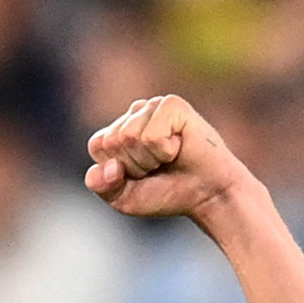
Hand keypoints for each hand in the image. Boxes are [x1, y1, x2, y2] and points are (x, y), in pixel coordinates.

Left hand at [84, 94, 255, 221]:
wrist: (205, 195)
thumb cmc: (165, 192)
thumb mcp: (123, 197)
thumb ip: (101, 185)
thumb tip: (109, 166)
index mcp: (118, 130)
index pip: (98, 145)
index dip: (116, 170)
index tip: (139, 175)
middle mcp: (134, 113)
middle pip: (112, 141)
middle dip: (134, 166)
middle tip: (158, 168)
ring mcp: (153, 106)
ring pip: (129, 137)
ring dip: (150, 160)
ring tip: (169, 158)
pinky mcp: (172, 105)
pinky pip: (151, 135)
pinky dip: (164, 151)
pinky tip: (179, 148)